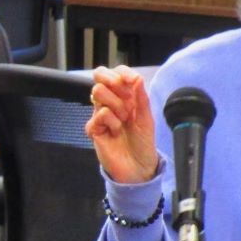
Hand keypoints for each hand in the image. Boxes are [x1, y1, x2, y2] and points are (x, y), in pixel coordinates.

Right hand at [85, 66, 159, 184]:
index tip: (133, 81)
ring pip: (98, 92)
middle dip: (114, 82)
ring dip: (116, 104)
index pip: (116, 73)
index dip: (122, 73)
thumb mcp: (146, 117)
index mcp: (124, 97)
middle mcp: (110, 103)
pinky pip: (99, 114)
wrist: (138, 167)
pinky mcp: (93, 128)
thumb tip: (137, 78)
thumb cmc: (142, 142)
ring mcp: (100, 114)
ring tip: (124, 120)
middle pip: (100, 76)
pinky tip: (116, 131)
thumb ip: (141, 97)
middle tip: (126, 96)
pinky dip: (112, 121)